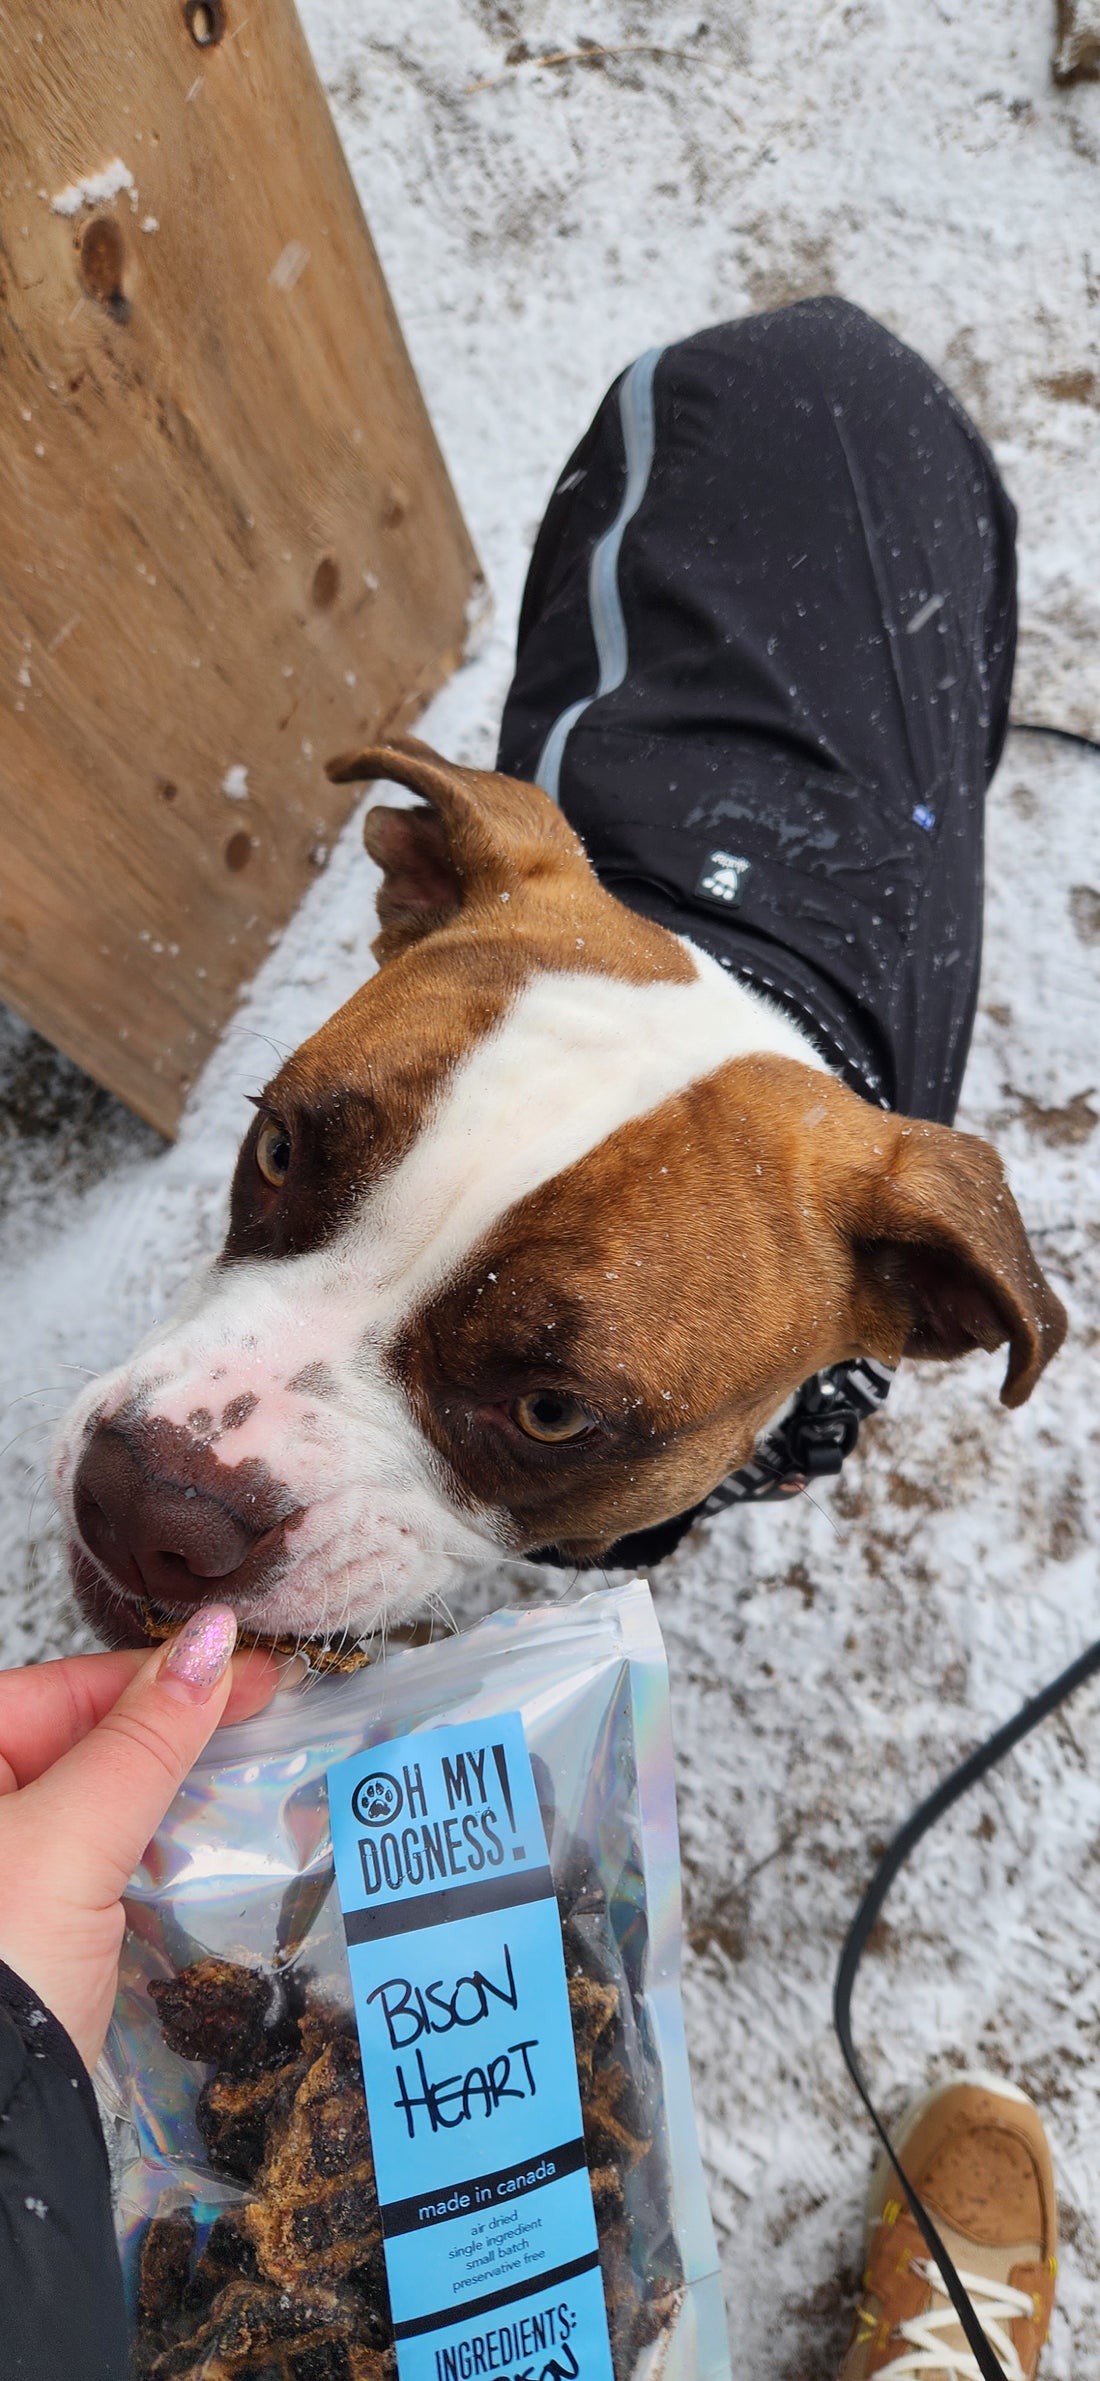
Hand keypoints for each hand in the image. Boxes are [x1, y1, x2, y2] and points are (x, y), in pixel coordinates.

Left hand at [0, 1611, 285, 2072]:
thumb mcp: (70, 1838)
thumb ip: (145, 1738)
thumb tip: (211, 1640)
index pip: (69, 1687)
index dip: (166, 1679)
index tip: (253, 1673)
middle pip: (85, 1741)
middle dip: (173, 1737)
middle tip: (266, 1721)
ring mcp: (4, 1874)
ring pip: (97, 1804)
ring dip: (169, 1798)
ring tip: (252, 1784)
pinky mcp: (31, 1930)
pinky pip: (97, 1865)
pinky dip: (149, 1857)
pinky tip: (202, 1855)